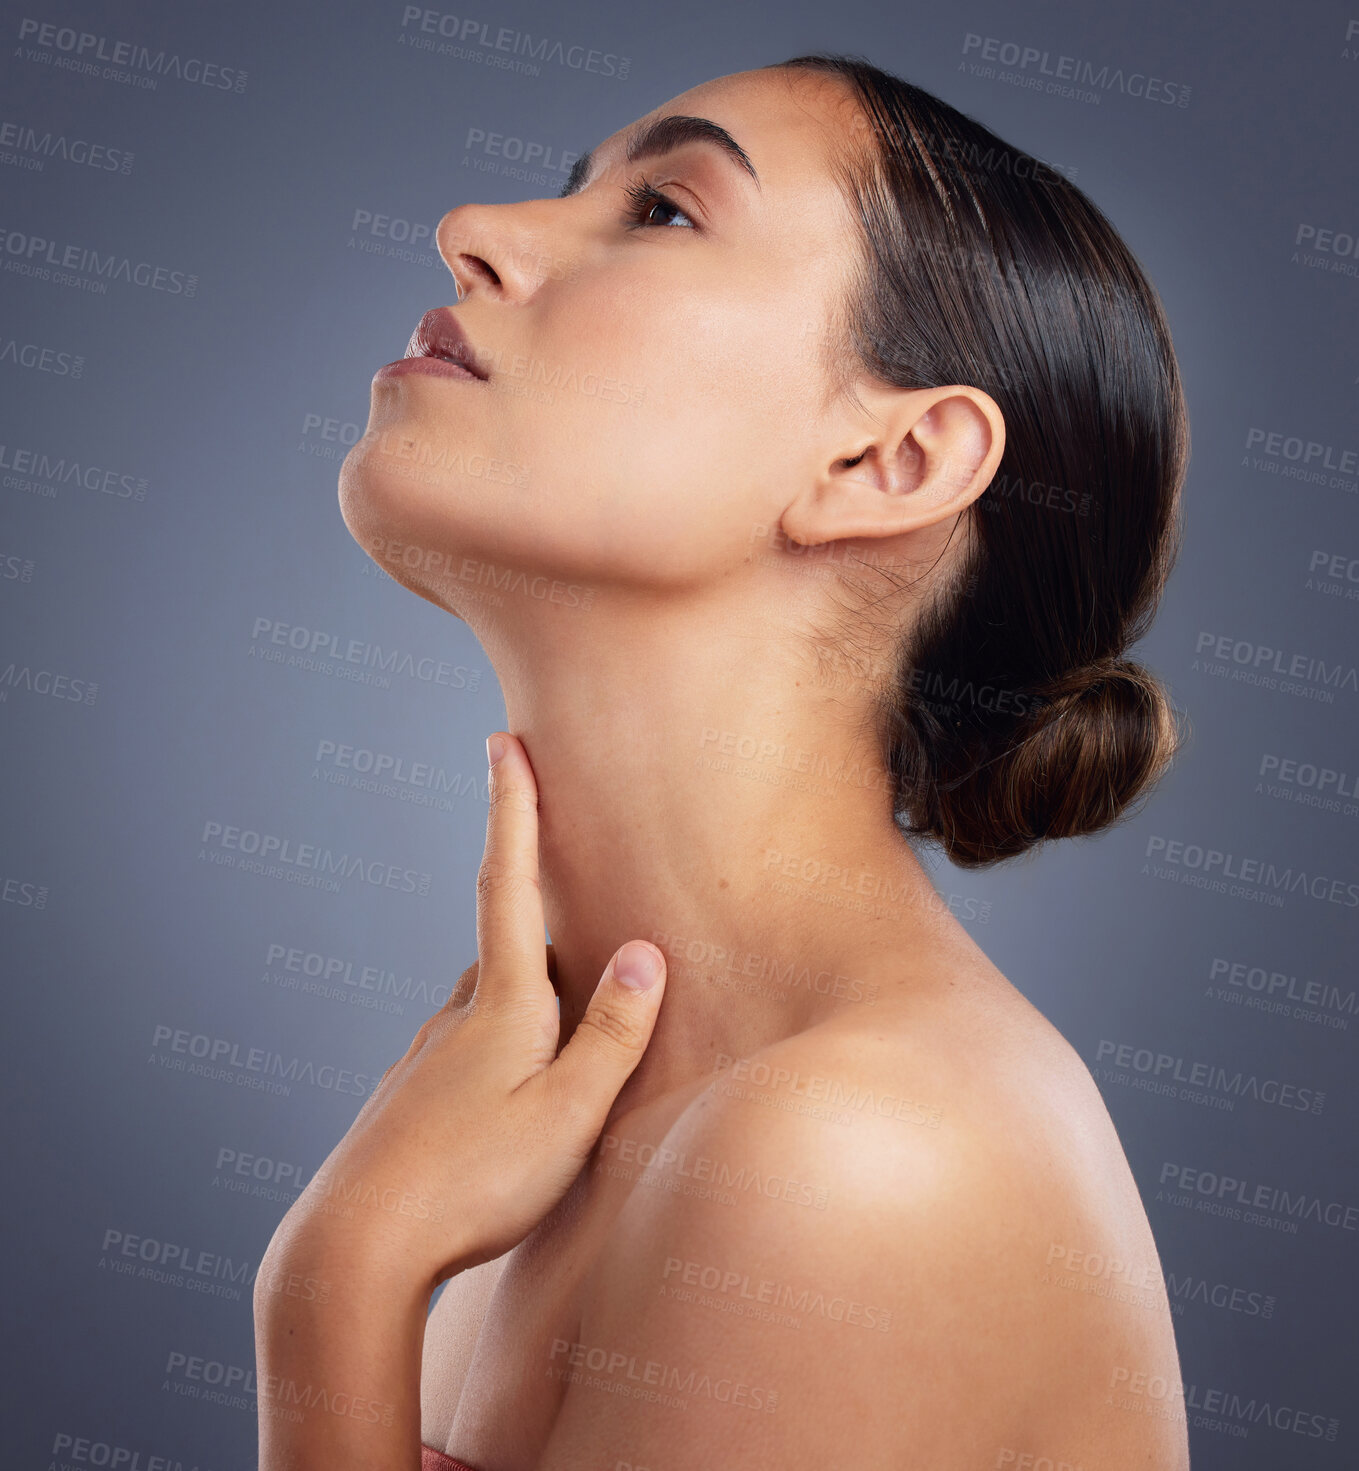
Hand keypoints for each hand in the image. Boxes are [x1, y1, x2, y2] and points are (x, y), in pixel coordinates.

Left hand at [264, 731, 667, 1294]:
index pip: (507, 882)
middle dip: (537, 912)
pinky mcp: (411, 1102)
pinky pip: (468, 1052)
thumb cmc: (473, 1184)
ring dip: (528, 992)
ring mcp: (427, 1060)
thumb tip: (642, 949)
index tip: (503, 742)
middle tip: (572, 896)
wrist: (352, 1251)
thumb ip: (612, 1032)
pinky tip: (511, 1096)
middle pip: (505, 944)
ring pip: (487, 1002)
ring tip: (567, 1016)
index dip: (510, 808)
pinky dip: (501, 1047)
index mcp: (501, 1005)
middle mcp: (457, 1017)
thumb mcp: (569, 1113)